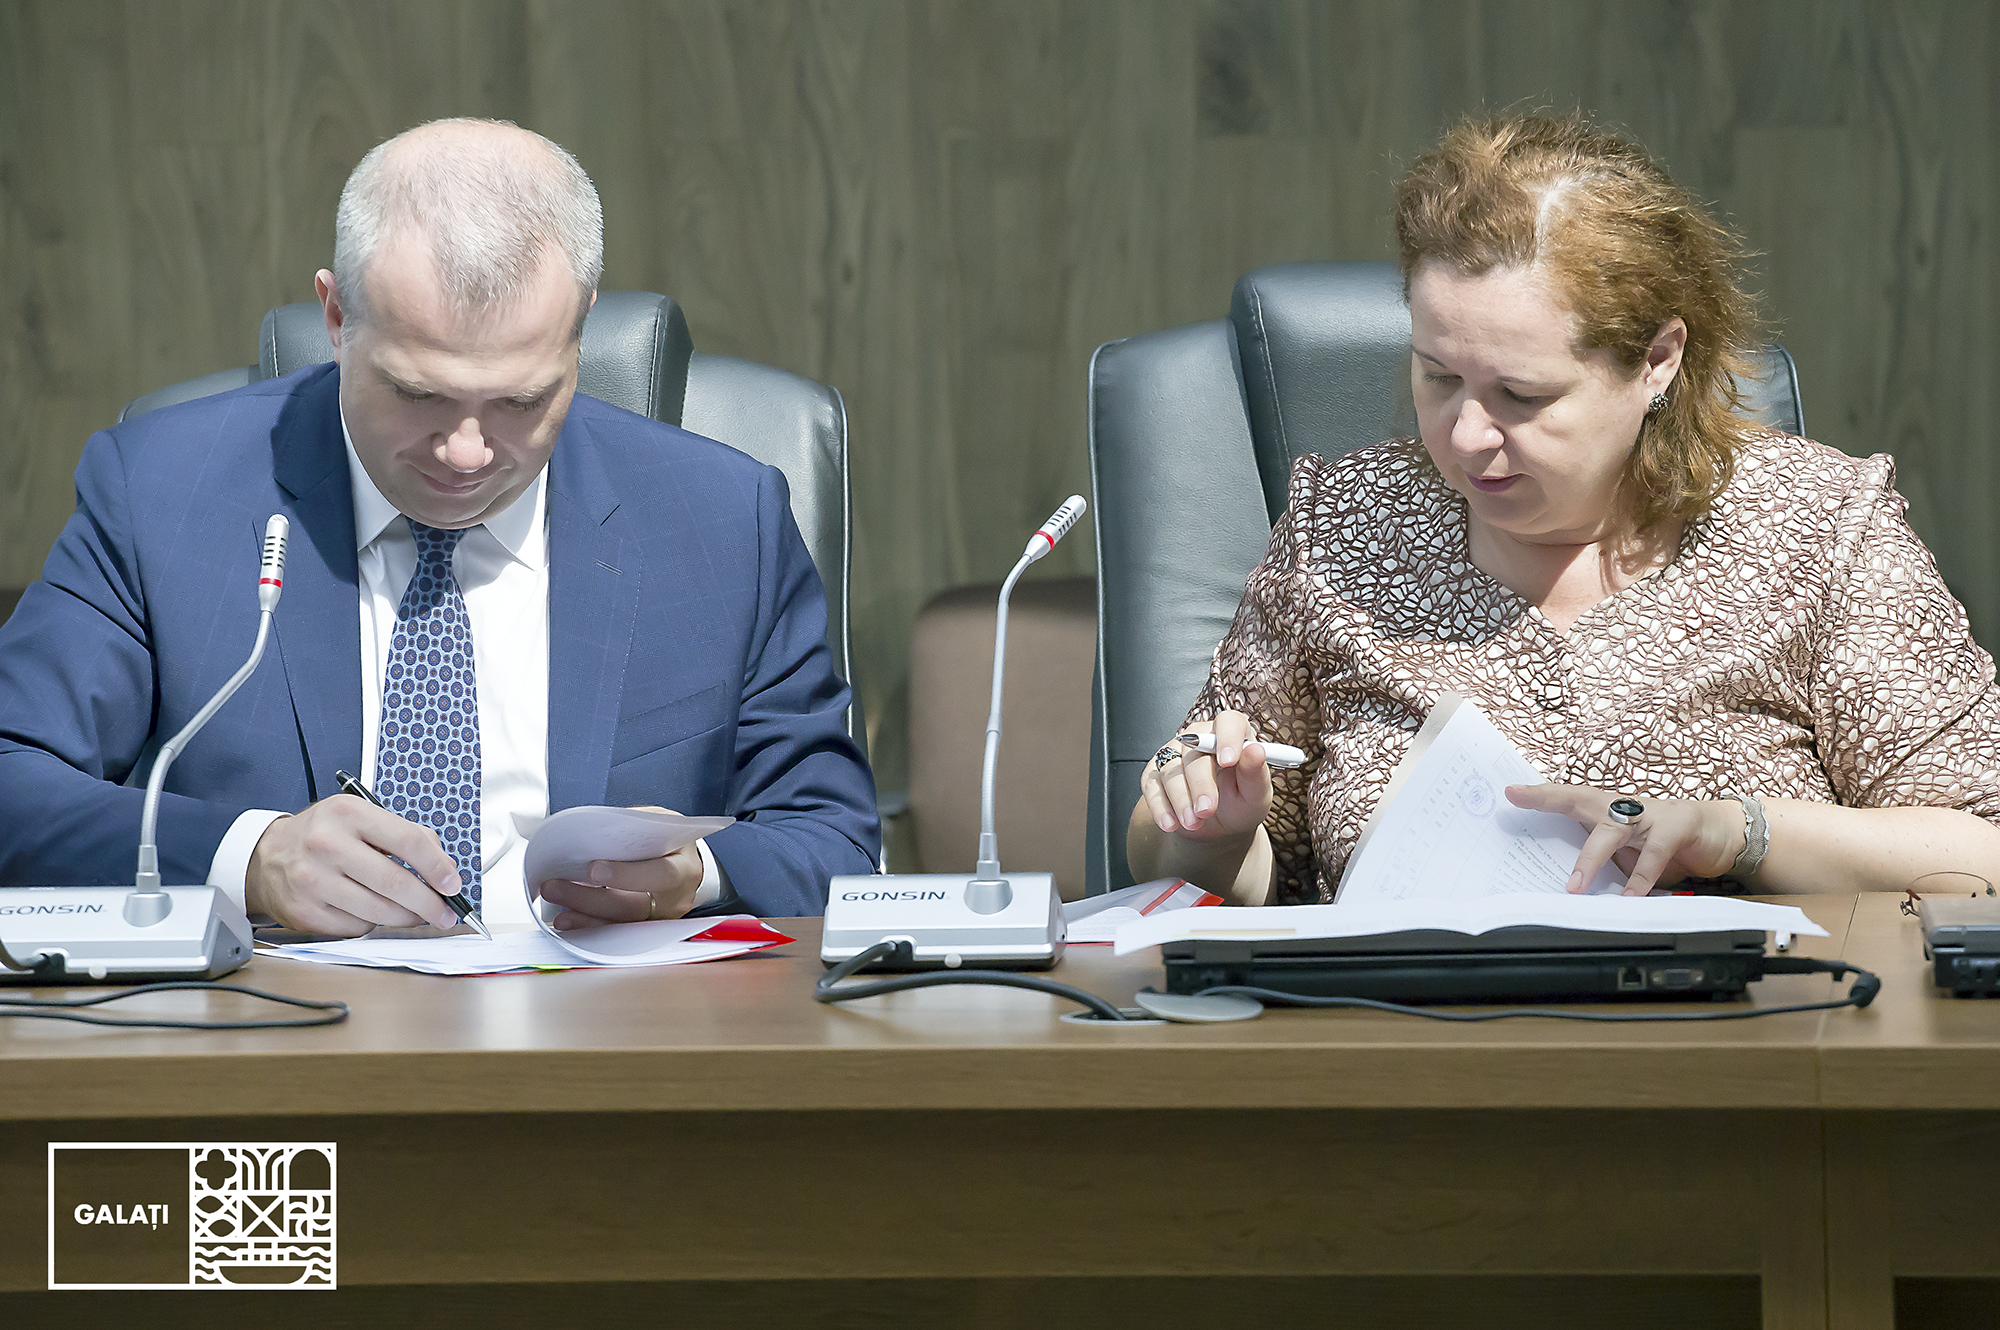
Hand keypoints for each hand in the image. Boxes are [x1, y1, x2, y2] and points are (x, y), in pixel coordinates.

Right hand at [245, 794, 462, 934]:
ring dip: (407, 918)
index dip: (438, 867)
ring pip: (379, 912)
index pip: (409, 842)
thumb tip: (443, 869)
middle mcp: (327, 845)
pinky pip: (356, 927)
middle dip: (429, 903)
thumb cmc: (324, 835)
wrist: (268, 855)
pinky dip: (373, 924)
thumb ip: (406, 835)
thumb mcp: (362, 817)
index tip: (453, 885)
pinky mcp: (305, 911)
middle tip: (445, 913)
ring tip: (417, 915)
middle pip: (395, 883)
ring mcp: (313, 880)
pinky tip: (373, 912)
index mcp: (348, 814)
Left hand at [538, 806, 703, 928]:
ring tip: (556, 912)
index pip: (659, 874)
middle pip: (633, 906)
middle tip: (555, 887)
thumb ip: (632, 826)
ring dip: (584, 918)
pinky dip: (589, 927)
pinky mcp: (645, 929)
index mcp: (683, 868)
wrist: (686, 864)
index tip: (593, 870)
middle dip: (589, 899)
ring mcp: (660, 919)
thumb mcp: (659, 823)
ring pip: (621, 924)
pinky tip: (568, 921)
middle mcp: (675, 899)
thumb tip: (592, 832)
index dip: (626, 875)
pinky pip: (615, 932)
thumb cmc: (669, 841)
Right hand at [1139, 710, 1276, 842]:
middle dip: (1200, 784)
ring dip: (1180, 800)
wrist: (1219, 827)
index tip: (1228, 762)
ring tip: (1193, 823)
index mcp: (1231, 735)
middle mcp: (1200, 738)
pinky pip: (1151, 785)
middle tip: (1206, 810)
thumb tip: (1255, 751)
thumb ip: (1256, 774)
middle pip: (1194, 751)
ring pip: (1171, 770)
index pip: (1227, 722)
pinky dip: (1160, 807)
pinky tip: (1170, 823)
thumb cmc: (1241, 804)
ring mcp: (1174, 754)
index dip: (1227, 738)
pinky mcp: (1154, 774)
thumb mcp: (1256, 796)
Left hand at [1504, 784, 1745, 895]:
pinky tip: (1630, 897)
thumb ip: (1602, 862)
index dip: (1539, 795)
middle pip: (1580, 799)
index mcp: (1607, 810)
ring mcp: (1649, 814)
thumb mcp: (1628, 854)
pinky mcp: (1675, 826)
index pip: (1567, 798)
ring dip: (1591, 858)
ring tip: (1575, 886)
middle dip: (1549, 798)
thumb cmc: (1664, 843)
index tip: (1509, 792)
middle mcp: (1623, 807)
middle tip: (1521, 800)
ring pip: (1612, 830)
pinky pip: (1653, 855)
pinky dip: (1641, 879)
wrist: (1719, 834)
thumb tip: (1569, 889)